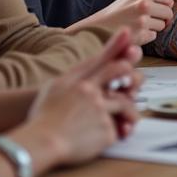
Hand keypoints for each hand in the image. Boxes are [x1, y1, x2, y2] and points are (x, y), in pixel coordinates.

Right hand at [18, 29, 144, 163]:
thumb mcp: (54, 88)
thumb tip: (90, 71)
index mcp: (77, 81)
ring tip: (129, 121)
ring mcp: (99, 109)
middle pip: (120, 71)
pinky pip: (119, 128)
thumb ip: (74, 77)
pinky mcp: (106, 130)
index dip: (116, 45)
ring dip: (130, 111)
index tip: (127, 33)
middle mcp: (90, 91)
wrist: (41, 144)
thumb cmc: (44, 118)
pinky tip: (115, 136)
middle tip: (135, 81)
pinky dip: (119, 131)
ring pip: (125, 103)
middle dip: (132, 75)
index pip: (101, 59)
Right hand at [90, 0, 174, 44]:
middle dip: (162, 18)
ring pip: (162, 26)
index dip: (164, 6)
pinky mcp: (141, 35)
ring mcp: (142, 20)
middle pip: (169, 13)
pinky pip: (153, 36)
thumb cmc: (116, 13)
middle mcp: (144, 5)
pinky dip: (146, 36)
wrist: (97, 28)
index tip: (156, 10)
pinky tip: (134, 33)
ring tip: (137, 26)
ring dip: (153, 28)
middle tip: (147, 21)